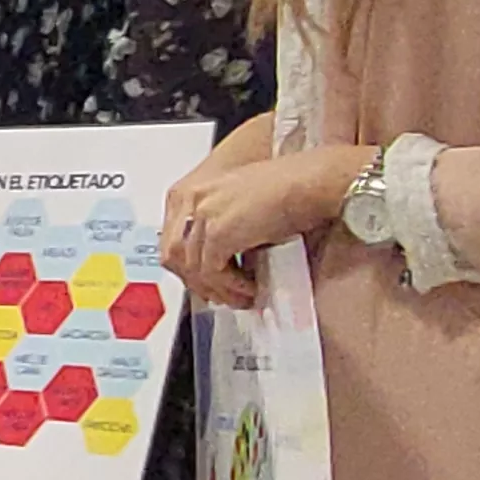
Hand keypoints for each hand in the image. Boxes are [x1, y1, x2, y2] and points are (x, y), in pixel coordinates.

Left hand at [159, 135, 366, 310]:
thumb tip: (214, 266)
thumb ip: (218, 230)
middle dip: (198, 283)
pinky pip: (213, 272)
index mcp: (190, 192)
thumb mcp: (238, 209)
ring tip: (240, 297)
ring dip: (217, 289)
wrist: (307, 182)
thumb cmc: (284, 192)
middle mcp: (189, 200)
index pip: (172, 242)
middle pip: (175, 257)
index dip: (188, 269)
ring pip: (193, 269)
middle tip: (223, 296)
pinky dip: (231, 286)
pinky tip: (250, 289)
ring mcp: (201, 214)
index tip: (206, 284)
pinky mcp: (218, 231)